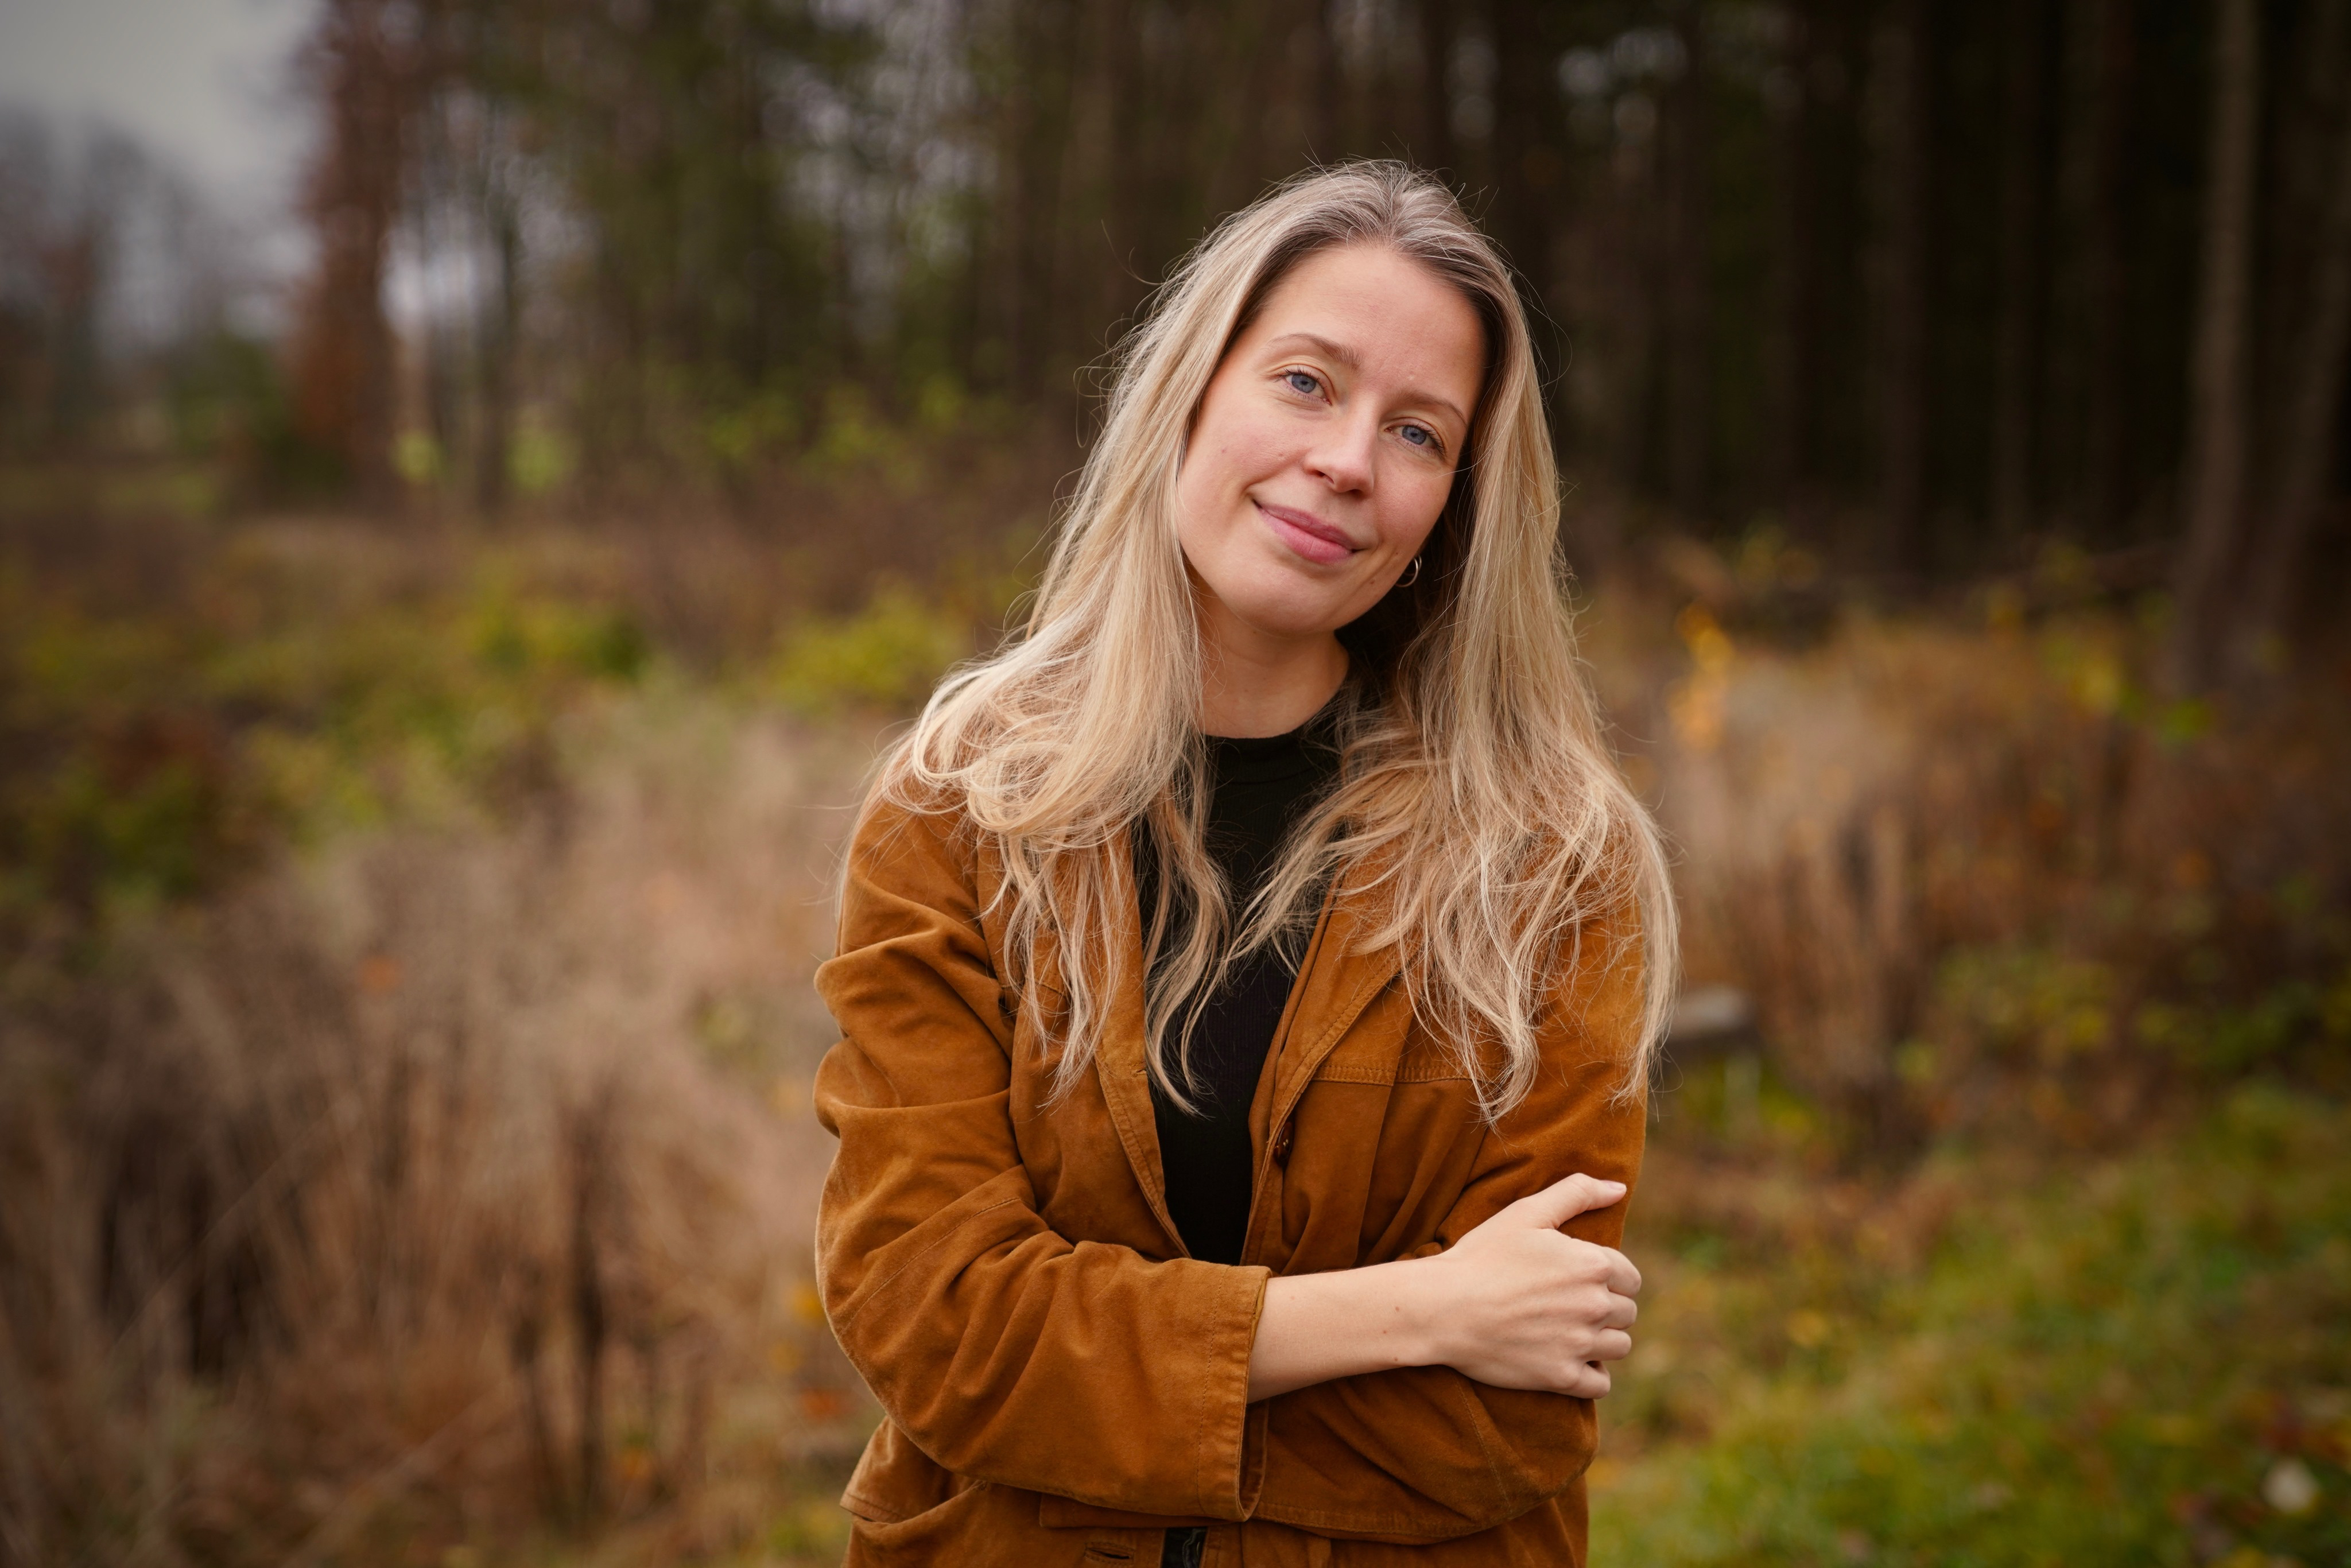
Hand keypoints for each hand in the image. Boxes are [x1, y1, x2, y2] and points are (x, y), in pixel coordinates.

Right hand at [1414, 1173, 1640, 1397]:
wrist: (1442, 1307)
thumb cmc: (1482, 1256)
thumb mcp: (1527, 1212)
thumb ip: (1577, 1192)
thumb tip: (1619, 1188)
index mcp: (1592, 1264)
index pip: (1630, 1278)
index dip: (1608, 1278)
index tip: (1580, 1280)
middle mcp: (1594, 1305)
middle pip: (1626, 1313)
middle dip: (1605, 1308)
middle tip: (1569, 1304)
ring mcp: (1579, 1344)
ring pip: (1619, 1347)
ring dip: (1602, 1340)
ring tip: (1570, 1331)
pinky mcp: (1562, 1377)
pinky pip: (1601, 1383)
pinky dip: (1591, 1374)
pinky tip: (1569, 1359)